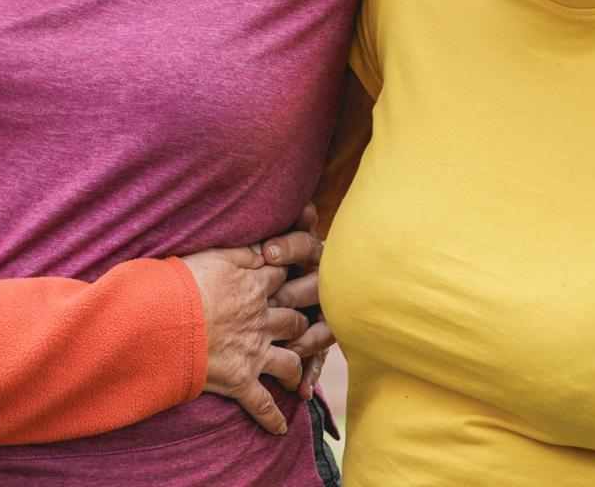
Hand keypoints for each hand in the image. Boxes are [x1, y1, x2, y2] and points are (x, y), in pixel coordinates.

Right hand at [181, 232, 320, 436]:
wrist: (162, 319)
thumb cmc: (180, 283)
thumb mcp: (211, 254)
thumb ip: (241, 252)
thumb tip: (262, 248)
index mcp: (254, 286)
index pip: (283, 278)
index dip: (289, 277)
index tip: (292, 277)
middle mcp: (261, 320)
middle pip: (295, 320)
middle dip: (301, 322)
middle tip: (303, 326)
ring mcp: (254, 352)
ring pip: (290, 362)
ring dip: (295, 369)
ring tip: (296, 376)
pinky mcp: (240, 380)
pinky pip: (263, 405)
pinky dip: (272, 419)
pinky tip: (279, 429)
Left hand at [266, 205, 335, 400]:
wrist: (299, 285)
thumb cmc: (279, 258)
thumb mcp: (279, 244)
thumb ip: (293, 227)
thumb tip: (306, 207)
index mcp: (313, 253)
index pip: (306, 246)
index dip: (288, 247)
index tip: (266, 252)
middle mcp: (325, 281)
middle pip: (316, 286)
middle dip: (295, 294)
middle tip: (277, 300)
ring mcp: (328, 312)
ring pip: (323, 326)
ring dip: (306, 336)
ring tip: (290, 344)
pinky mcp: (323, 338)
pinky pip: (320, 356)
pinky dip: (310, 371)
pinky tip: (301, 387)